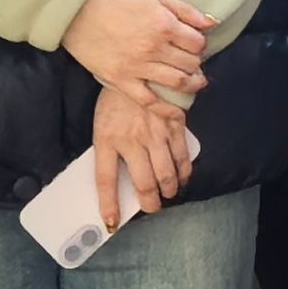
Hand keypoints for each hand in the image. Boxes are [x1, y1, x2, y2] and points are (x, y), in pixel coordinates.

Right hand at [67, 0, 211, 103]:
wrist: (77, 11)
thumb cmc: (116, 0)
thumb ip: (185, 10)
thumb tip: (212, 23)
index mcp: (164, 25)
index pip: (198, 43)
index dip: (200, 45)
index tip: (194, 45)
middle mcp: (154, 48)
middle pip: (190, 64)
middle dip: (196, 64)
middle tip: (192, 63)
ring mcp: (137, 67)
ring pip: (176, 82)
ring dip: (191, 85)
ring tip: (194, 83)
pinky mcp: (121, 80)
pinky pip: (149, 100)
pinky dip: (166, 109)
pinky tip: (177, 113)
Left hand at [91, 84, 192, 229]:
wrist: (138, 67)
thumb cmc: (116, 101)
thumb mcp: (103, 124)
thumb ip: (110, 150)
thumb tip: (119, 181)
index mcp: (107, 139)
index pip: (106, 179)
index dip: (109, 203)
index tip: (111, 221)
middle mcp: (131, 139)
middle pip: (143, 182)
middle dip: (149, 202)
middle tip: (152, 208)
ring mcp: (155, 132)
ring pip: (165, 173)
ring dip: (168, 189)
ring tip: (168, 194)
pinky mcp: (174, 124)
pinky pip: (182, 154)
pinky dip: (184, 171)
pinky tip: (183, 178)